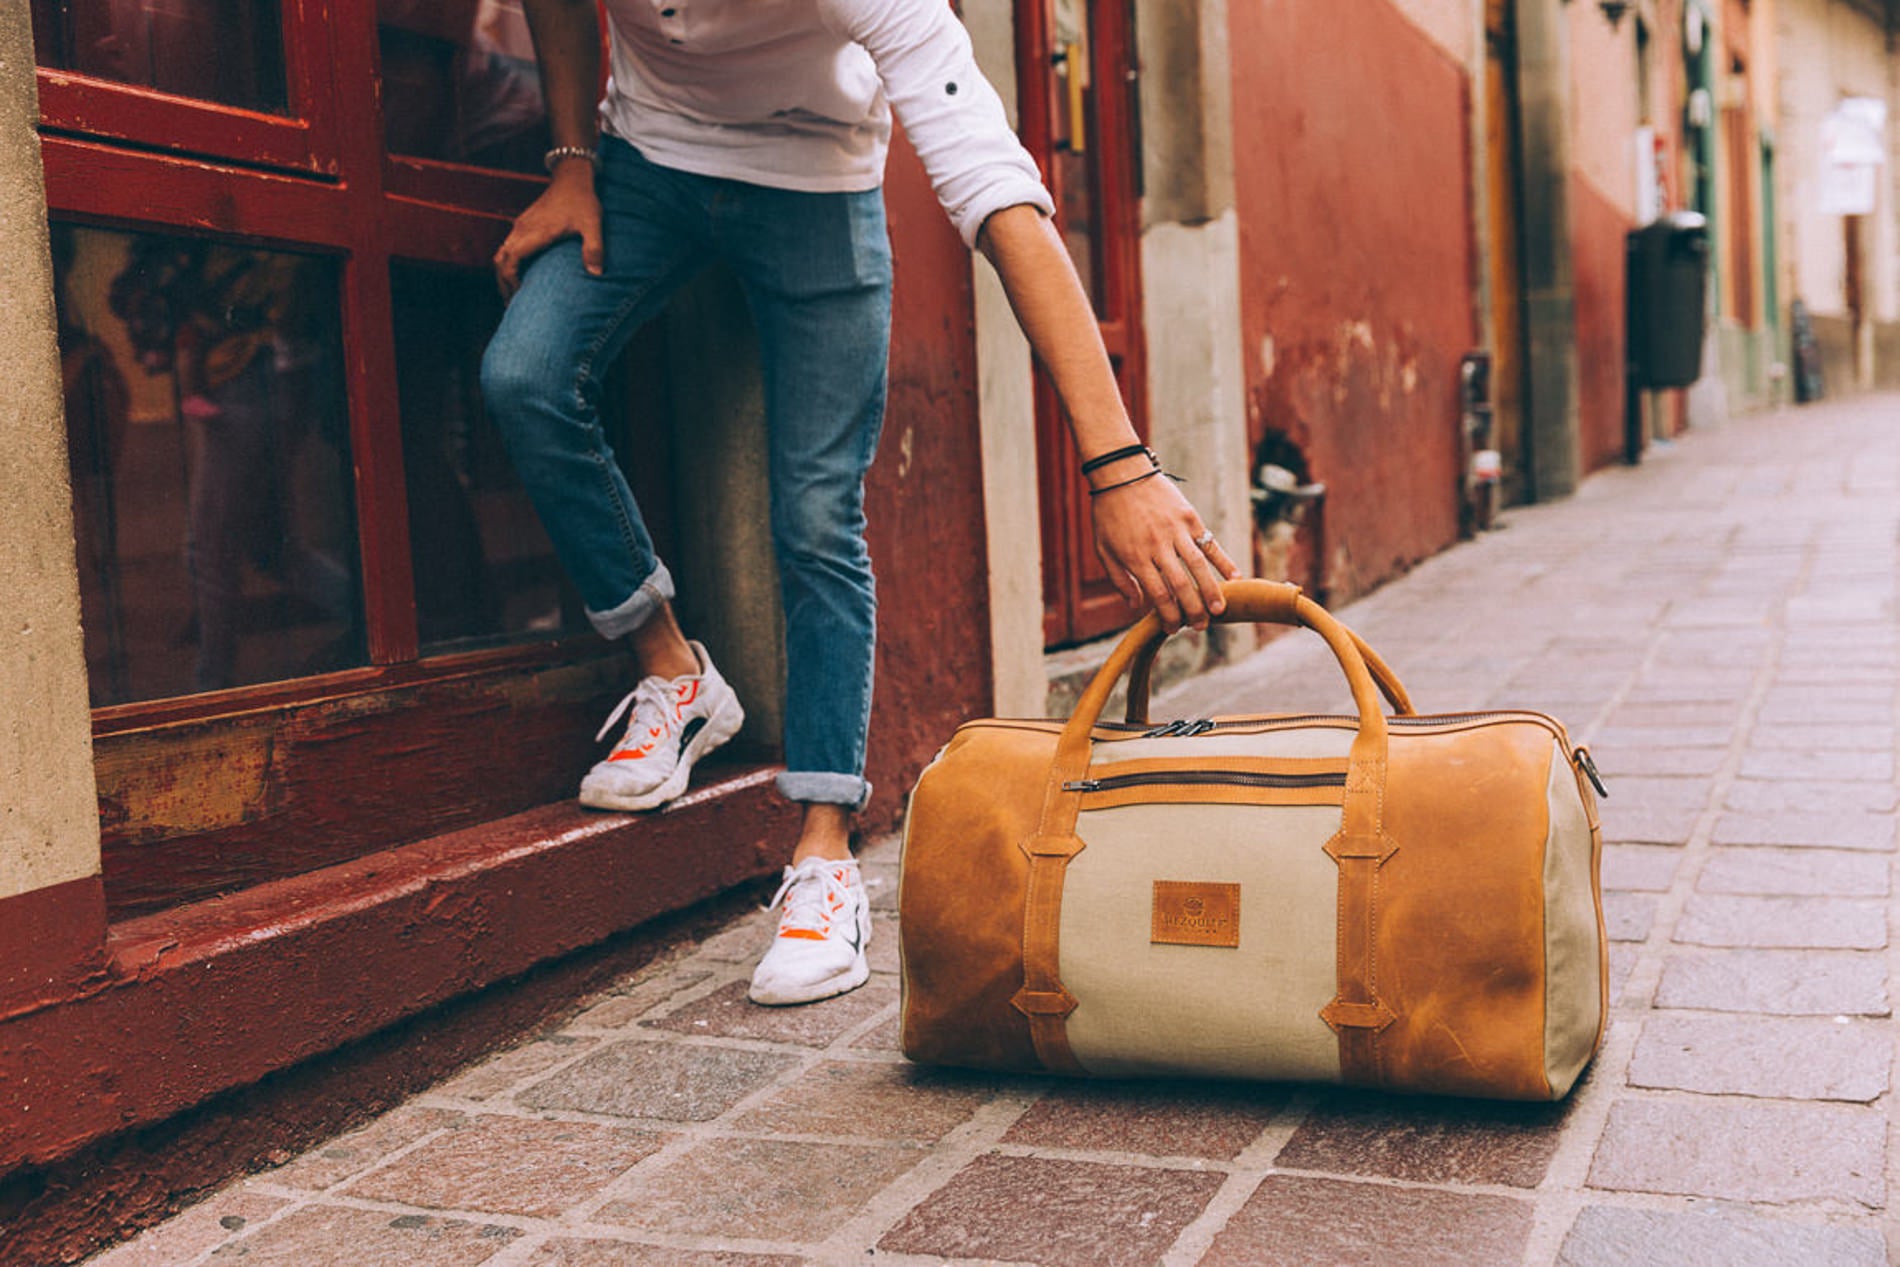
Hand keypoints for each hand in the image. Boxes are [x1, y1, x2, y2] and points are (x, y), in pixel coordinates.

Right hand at [493, 163, 603, 298]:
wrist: (572, 178)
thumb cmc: (583, 201)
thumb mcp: (593, 224)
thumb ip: (594, 248)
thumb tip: (596, 274)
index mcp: (536, 232)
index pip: (511, 259)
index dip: (511, 279)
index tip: (520, 295)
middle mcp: (522, 229)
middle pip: (500, 260)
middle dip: (503, 283)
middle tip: (512, 306)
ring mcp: (520, 226)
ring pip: (501, 254)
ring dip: (503, 275)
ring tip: (513, 295)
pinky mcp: (522, 224)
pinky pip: (507, 247)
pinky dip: (508, 264)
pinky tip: (519, 276)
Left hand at [1091, 475, 1242, 630]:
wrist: (1120, 473)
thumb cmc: (1108, 514)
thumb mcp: (1103, 549)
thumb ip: (1119, 580)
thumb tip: (1136, 607)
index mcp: (1135, 557)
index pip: (1158, 595)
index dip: (1169, 616)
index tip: (1174, 629)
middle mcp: (1157, 547)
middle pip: (1181, 586)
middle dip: (1193, 611)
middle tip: (1200, 627)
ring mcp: (1175, 531)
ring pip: (1198, 567)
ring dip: (1211, 591)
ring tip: (1219, 611)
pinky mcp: (1189, 517)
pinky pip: (1209, 542)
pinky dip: (1223, 560)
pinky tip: (1235, 577)